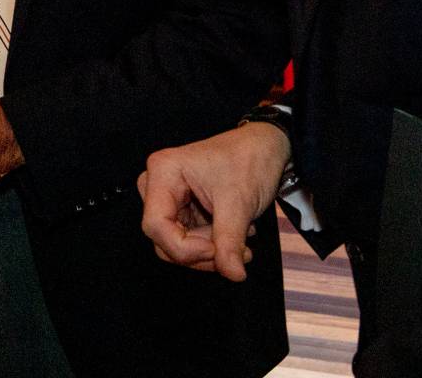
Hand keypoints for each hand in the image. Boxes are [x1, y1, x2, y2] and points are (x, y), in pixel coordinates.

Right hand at [137, 122, 288, 280]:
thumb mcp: (239, 203)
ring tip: (242, 242)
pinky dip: (213, 245)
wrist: (265, 148)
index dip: (184, 247)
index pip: (155, 225)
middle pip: (163, 238)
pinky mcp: (183, 209)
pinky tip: (236, 235)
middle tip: (234, 252)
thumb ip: (230, 242)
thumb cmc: (248, 160)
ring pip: (176, 243)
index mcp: (163, 172)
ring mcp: (170, 198)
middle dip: (199, 252)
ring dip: (209, 251)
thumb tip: (232, 274)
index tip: (217, 251)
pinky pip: (189, 239)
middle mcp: (158, 185)